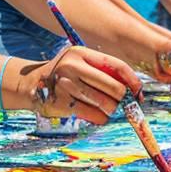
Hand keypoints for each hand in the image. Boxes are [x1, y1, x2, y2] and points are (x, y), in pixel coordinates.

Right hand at [20, 47, 139, 124]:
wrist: (31, 84)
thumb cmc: (66, 75)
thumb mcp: (81, 64)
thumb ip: (104, 72)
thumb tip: (134, 91)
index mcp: (81, 53)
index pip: (117, 66)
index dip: (133, 81)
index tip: (139, 92)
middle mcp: (73, 66)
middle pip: (114, 87)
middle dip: (124, 99)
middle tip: (125, 105)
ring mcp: (66, 85)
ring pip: (106, 104)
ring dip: (112, 110)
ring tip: (108, 108)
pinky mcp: (62, 103)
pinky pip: (94, 115)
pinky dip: (101, 117)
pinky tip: (97, 114)